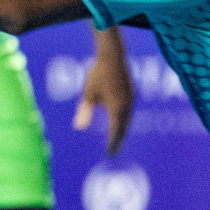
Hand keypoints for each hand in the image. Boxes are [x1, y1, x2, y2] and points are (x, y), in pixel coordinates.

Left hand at [76, 30, 133, 155]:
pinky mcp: (131, 92)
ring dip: (122, 130)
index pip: (115, 132)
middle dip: (118, 140)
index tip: (109, 155)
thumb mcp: (88, 94)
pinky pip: (128, 111)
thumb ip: (85, 111)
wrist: (112, 55)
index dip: (112, 144)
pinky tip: (119, 121)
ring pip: (127, 120)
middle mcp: (127, 106)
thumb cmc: (98, 74)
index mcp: (117, 109)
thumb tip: (78, 128)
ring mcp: (131, 99)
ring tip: (116, 139)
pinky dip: (123, 120)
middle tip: (113, 152)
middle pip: (124, 128)